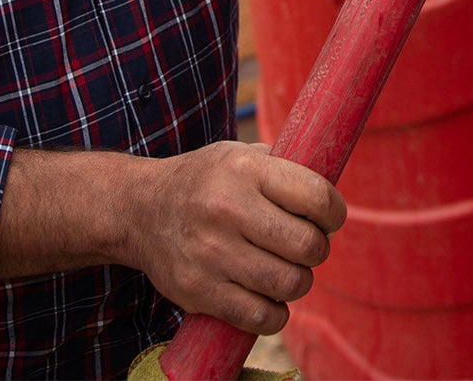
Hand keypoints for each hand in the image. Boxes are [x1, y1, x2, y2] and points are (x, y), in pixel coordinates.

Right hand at [124, 141, 346, 335]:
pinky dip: (275, 314)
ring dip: (297, 282)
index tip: (328, 218)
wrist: (139, 210)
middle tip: (304, 246)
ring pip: (289, 284)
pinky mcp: (199, 291)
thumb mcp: (240, 156)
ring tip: (285, 270)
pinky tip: (269, 299)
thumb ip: (284, 168)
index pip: (316, 197)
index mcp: (244, 170)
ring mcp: (212, 253)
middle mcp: (228, 210)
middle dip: (317, 249)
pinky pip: (260, 316)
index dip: (334, 213)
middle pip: (308, 246)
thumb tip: (331, 194)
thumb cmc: (206, 182)